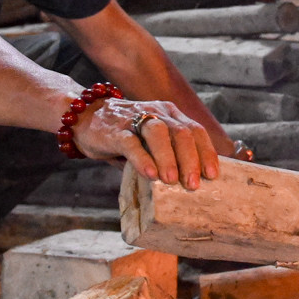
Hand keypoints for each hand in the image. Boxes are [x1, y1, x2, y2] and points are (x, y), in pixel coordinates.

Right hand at [71, 97, 221, 188]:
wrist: (85, 116)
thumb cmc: (125, 135)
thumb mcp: (150, 141)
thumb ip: (166, 155)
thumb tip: (187, 185)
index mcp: (170, 115)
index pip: (196, 130)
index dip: (206, 152)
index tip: (213, 175)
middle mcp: (157, 113)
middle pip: (181, 132)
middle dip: (191, 159)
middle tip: (193, 184)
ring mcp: (135, 119)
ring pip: (158, 133)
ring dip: (169, 157)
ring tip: (172, 180)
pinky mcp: (115, 130)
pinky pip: (131, 143)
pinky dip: (142, 158)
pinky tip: (150, 174)